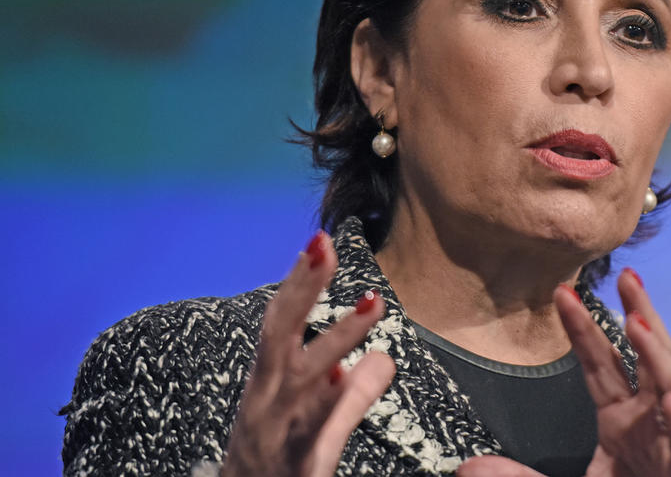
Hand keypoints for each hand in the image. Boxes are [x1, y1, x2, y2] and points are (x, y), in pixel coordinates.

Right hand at [221, 232, 395, 476]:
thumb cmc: (275, 466)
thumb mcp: (313, 422)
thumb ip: (351, 393)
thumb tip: (381, 359)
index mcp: (267, 384)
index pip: (280, 322)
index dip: (298, 281)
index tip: (320, 240)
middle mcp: (266, 400)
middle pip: (279, 334)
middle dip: (302, 289)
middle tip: (325, 245)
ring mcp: (278, 431)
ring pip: (303, 376)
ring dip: (337, 336)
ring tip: (371, 303)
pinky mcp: (297, 463)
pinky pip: (315, 429)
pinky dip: (333, 402)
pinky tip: (353, 375)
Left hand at [458, 268, 670, 476]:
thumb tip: (468, 467)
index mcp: (618, 417)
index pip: (599, 363)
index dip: (582, 328)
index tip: (563, 291)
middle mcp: (648, 419)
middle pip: (648, 357)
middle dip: (640, 314)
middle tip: (627, 276)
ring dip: (657, 356)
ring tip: (637, 324)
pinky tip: (670, 403)